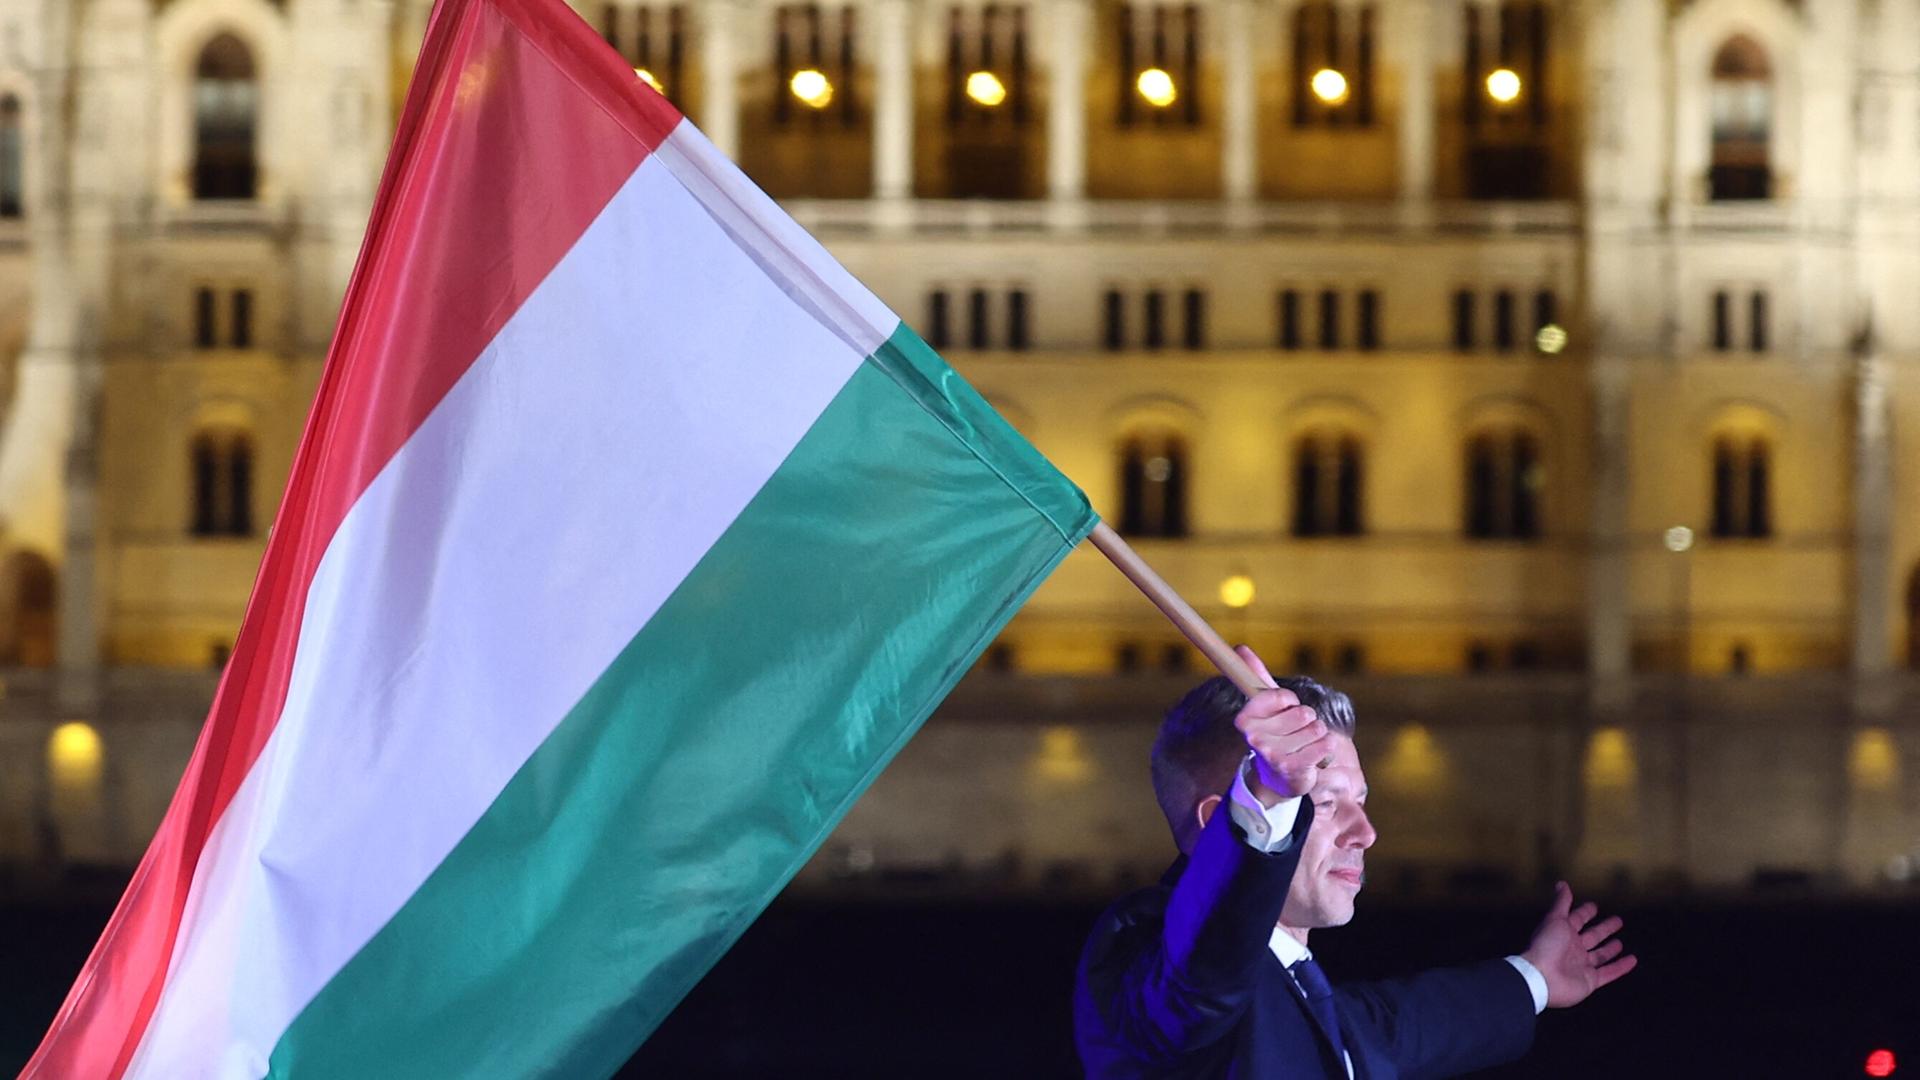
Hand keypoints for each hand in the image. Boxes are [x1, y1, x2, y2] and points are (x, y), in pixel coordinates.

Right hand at [1231, 645, 1332, 805]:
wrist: (1279, 781)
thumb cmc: (1277, 736)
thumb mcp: (1268, 707)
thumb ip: (1256, 677)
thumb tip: (1240, 647)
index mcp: (1245, 720)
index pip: (1282, 696)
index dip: (1290, 701)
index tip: (1286, 709)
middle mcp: (1255, 738)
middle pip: (1303, 713)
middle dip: (1307, 720)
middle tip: (1295, 733)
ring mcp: (1274, 755)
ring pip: (1316, 728)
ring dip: (1317, 735)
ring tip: (1304, 746)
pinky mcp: (1294, 769)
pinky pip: (1326, 744)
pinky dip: (1326, 747)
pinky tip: (1314, 756)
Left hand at [1521, 881, 1637, 1007]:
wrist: (1542, 977)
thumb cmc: (1546, 945)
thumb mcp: (1555, 919)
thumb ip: (1561, 902)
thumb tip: (1562, 883)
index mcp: (1563, 933)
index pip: (1577, 919)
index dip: (1585, 912)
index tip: (1594, 906)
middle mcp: (1573, 949)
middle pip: (1592, 936)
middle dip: (1603, 929)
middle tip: (1617, 920)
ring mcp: (1581, 965)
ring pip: (1600, 955)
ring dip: (1610, 949)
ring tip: (1620, 942)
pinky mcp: (1590, 980)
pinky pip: (1609, 973)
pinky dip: (1621, 967)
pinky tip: (1633, 960)